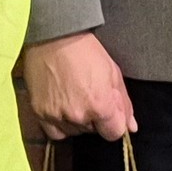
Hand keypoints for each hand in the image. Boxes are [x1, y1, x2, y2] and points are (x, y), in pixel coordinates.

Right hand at [21, 31, 136, 140]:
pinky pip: (55, 132)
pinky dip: (60, 124)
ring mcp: (57, 116)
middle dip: (94, 118)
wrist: (53, 37)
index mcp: (100, 106)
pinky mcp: (40, 113)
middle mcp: (78, 115)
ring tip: (73, 98)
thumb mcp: (112, 73)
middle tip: (88, 95)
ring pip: (74, 132)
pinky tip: (62, 108)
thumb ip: (124, 104)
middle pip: (93, 132)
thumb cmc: (85, 51)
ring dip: (77, 121)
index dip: (113, 122)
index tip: (108, 110)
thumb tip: (131, 127)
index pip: (113, 133)